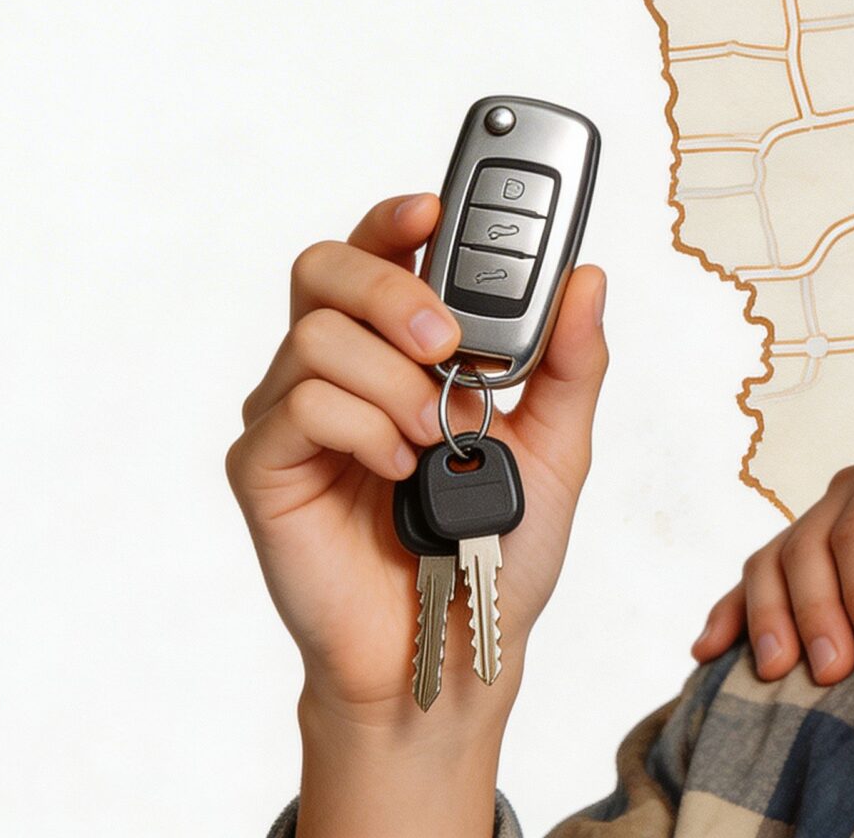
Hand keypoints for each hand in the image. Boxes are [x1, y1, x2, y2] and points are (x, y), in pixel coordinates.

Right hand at [227, 192, 610, 732]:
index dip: (399, 216)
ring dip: (392, 381)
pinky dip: (364, 429)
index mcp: (399, 348)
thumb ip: (571, 363)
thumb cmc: (496, 550)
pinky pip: (300, 404)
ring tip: (432, 439)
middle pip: (324, 266)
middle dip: (387, 283)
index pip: (382, 250)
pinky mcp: (265, 466)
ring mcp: (292, 414)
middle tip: (443, 339)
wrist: (456, 649)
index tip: (437, 204)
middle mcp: (337, 368)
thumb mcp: (558, 447)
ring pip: (315, 334)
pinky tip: (398, 471)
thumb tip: (587, 278)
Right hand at [693, 426, 853, 682]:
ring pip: (774, 559)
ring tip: (775, 671)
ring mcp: (831, 515)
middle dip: (813, 613)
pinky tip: (709, 648)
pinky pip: (764, 573)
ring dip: (766, 615)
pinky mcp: (822, 550)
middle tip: (829, 673)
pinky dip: (734, 609)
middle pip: (809, 547)